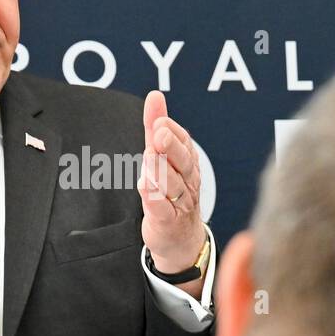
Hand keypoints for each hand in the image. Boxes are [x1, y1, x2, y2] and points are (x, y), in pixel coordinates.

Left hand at [138, 90, 206, 279]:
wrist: (180, 239)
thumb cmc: (172, 194)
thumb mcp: (163, 157)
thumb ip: (156, 128)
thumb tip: (155, 96)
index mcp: (189, 164)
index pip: (185, 144)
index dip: (174, 132)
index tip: (159, 121)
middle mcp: (188, 182)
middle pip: (183, 162)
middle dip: (171, 147)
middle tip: (158, 134)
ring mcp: (180, 203)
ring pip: (173, 185)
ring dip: (161, 170)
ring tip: (150, 156)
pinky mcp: (167, 222)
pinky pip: (163, 209)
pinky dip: (155, 198)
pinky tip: (145, 186)